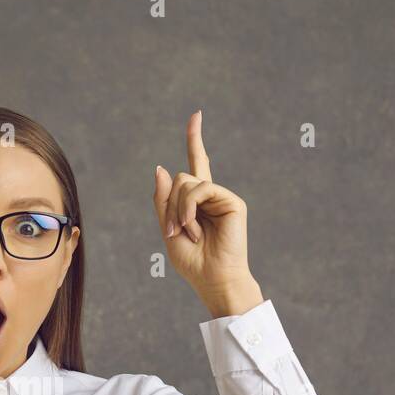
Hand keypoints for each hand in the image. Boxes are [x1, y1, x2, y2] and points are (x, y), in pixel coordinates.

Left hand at [153, 109, 263, 317]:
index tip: (196, 115)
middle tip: (175, 232)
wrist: (214, 280)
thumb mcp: (168, 229)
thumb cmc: (193, 262)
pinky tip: (193, 226)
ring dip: (179, 210)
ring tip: (187, 233)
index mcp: (197, 202)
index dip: (195, 139)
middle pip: (179, 179)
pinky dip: (190, 208)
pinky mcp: (232, 201)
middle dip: (170, 205)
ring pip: (187, 182)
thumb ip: (164, 200)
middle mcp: (211, 195)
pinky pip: (201, 189)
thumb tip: (162, 166)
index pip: (196, 164)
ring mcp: (222, 197)